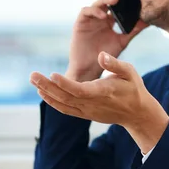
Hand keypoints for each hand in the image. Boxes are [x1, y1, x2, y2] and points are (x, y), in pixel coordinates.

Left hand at [30, 52, 168, 152]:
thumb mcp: (130, 72)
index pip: (80, 90)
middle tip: (32, 74)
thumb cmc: (133, 88)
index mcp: (103, 92)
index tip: (52, 74)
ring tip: (33, 79)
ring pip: (63, 103)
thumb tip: (101, 54)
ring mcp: (87, 110)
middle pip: (65, 96)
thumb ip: (115, 64)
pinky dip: (52, 102)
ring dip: (46, 92)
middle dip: (47, 85)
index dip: (64, 84)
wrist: (136, 113)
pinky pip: (65, 109)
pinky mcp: (85, 114)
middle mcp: (92, 103)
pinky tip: (42, 93)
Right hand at [66, 0, 147, 81]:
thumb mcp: (122, 41)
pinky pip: (86, 12)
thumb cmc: (106, 57)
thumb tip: (148, 20)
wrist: (89, 70)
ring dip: (105, 0)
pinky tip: (104, 16)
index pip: (116, 4)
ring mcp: (90, 19)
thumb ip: (133, 30)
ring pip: (97, 3)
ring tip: (115, 0)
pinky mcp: (80, 23)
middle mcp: (99, 17)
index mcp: (109, 20)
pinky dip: (95, 11)